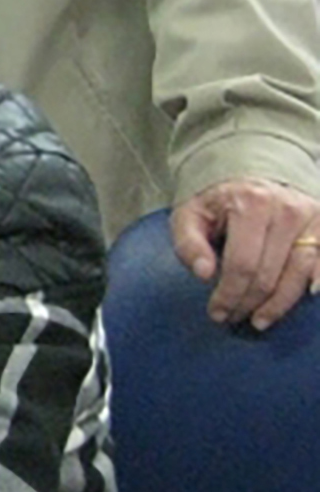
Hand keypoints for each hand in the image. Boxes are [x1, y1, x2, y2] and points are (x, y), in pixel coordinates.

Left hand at [170, 177, 319, 329]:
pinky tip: (307, 297)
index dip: (229, 294)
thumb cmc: (217, 202)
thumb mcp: (190, 215)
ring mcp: (310, 217)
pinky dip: (318, 281)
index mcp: (250, 203)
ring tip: (259, 320)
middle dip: (248, 302)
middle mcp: (285, 209)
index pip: (242, 263)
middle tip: (232, 317)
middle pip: (269, 273)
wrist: (251, 176)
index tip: (217, 313)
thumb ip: (189, 243)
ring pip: (299, 273)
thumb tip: (204, 274)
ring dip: (279, 304)